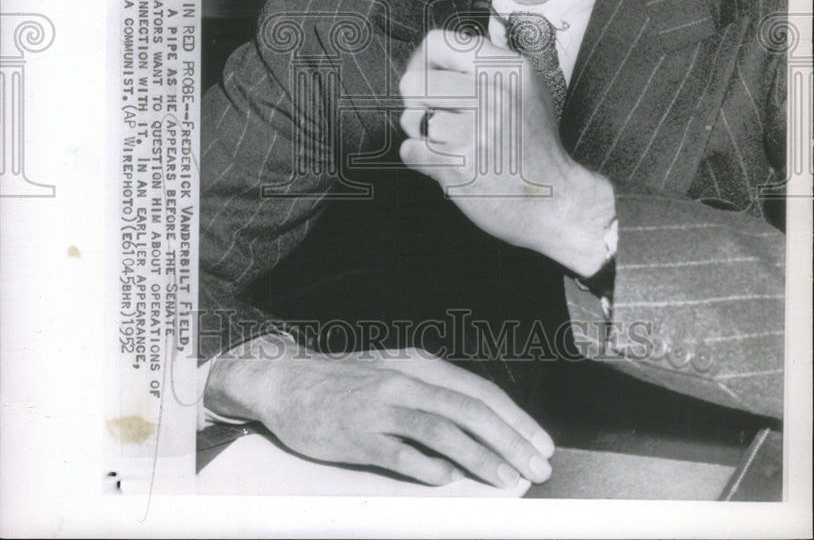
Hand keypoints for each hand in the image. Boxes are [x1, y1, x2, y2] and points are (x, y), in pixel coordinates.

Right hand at [204, 338, 553, 487]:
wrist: (286, 381)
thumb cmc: (344, 383)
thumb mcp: (393, 376)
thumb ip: (431, 396)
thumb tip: (479, 428)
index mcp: (418, 366)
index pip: (479, 391)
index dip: (515, 418)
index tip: (539, 442)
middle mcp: (404, 382)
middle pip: (469, 410)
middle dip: (511, 440)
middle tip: (538, 466)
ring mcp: (380, 407)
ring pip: (442, 430)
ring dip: (480, 457)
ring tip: (506, 479)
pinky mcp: (356, 434)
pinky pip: (398, 452)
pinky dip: (427, 467)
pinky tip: (446, 480)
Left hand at [399, 29, 614, 276]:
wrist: (555, 201)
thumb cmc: (535, 147)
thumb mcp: (526, 89)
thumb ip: (485, 67)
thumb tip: (432, 57)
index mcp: (507, 68)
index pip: (438, 43)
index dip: (422, 62)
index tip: (427, 79)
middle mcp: (492, 94)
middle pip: (414, 82)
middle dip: (418, 103)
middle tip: (439, 118)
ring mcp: (475, 130)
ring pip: (411, 118)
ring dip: (422, 134)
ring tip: (451, 143)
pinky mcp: (459, 165)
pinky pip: (411, 151)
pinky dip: (422, 160)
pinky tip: (449, 163)